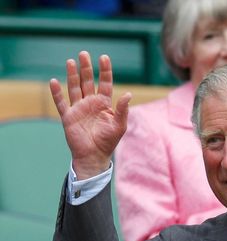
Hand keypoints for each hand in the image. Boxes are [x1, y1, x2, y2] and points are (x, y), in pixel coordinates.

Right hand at [50, 51, 130, 178]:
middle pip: (88, 81)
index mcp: (104, 104)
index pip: (105, 83)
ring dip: (72, 75)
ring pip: (74, 88)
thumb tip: (128, 94)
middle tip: (84, 53)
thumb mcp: (119, 125)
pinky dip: (56, 93)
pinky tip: (53, 81)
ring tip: (70, 61)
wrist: (94, 156)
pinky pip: (61, 102)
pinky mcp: (68, 117)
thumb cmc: (109, 141)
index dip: (105, 71)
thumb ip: (122, 109)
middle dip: (86, 68)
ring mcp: (79, 109)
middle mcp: (91, 103)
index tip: (104, 57)